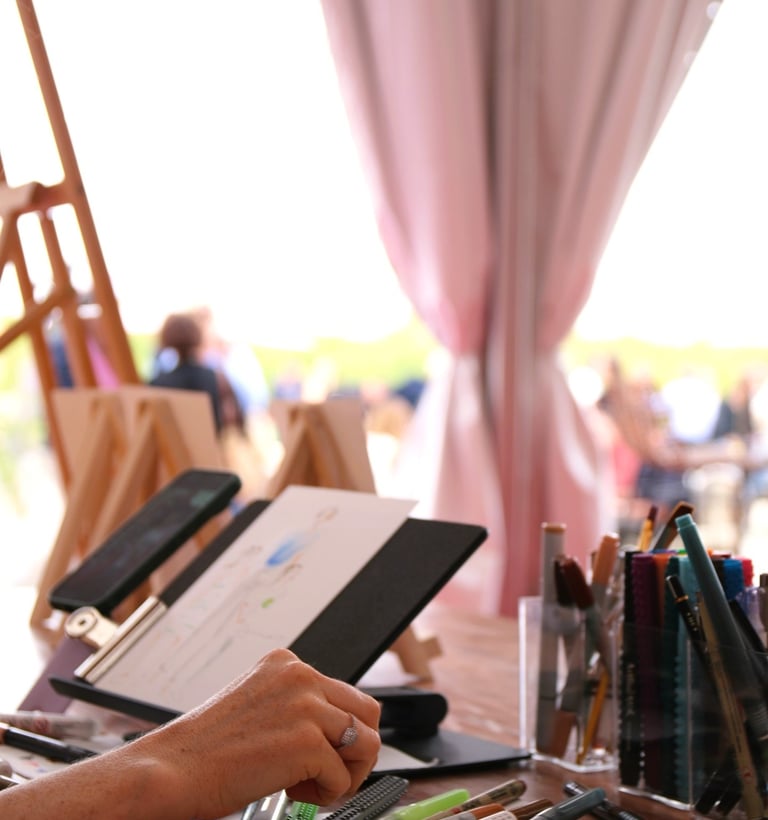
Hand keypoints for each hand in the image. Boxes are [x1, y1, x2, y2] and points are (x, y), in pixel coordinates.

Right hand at [134, 647, 381, 817]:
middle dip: (356, 749)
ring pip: (367, 742)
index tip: (320, 752)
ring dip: (346, 773)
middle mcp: (300, 675)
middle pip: (367, 711)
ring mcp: (306, 705)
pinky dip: (326, 795)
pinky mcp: (307, 740)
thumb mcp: (257, 705)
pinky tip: (294, 792)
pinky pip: (342, 776)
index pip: (343, 693)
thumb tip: (335, 730)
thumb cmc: (205, 749)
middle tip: (332, 774)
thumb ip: (294, 705)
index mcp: (286, 663)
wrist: (172, 770)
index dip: (337, 732)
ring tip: (314, 786)